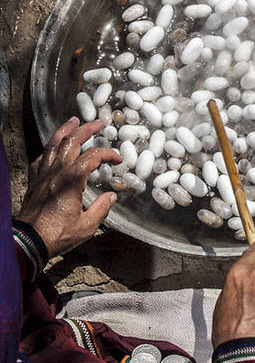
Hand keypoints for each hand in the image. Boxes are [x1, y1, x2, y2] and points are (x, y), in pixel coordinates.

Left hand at [17, 117, 121, 257]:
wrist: (29, 242)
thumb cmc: (58, 235)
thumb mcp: (87, 226)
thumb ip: (101, 209)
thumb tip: (111, 197)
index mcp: (73, 179)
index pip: (94, 157)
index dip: (108, 154)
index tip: (117, 159)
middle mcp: (57, 171)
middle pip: (72, 141)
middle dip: (87, 129)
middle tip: (98, 122)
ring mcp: (43, 174)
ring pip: (54, 144)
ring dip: (65, 130)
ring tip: (73, 121)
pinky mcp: (34, 181)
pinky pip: (40, 158)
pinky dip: (49, 149)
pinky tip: (52, 148)